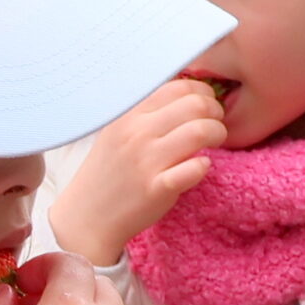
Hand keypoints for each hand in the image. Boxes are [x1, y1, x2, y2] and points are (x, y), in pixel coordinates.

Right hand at [48, 80, 226, 264]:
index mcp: (128, 116)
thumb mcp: (116, 133)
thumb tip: (185, 96)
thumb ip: (145, 114)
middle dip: (216, 113)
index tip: (205, 108)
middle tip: (214, 126)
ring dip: (218, 135)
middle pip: (196, 105)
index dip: (202, 94)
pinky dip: (204, 165)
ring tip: (214, 144)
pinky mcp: (157, 188)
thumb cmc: (107, 174)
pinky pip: (196, 168)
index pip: (179, 87)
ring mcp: (147, 161)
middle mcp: (137, 134)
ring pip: (201, 131)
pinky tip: (199, 167)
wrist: (87, 217)